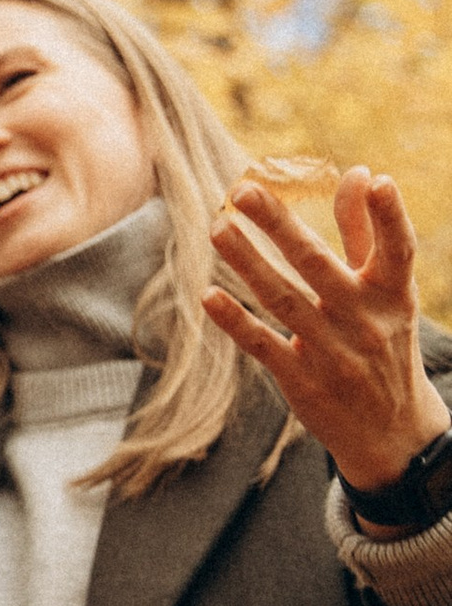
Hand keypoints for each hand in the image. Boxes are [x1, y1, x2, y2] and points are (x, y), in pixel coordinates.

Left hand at [204, 170, 446, 499]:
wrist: (391, 432)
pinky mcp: (302, 382)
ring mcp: (333, 353)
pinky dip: (236, 323)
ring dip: (248, 263)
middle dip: (280, 226)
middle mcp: (365, 321)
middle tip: (243, 190)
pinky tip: (209, 296)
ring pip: (283, 300)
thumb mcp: (387, 293)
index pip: (396, 250)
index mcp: (392, 295)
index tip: (378, 182)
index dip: (390, 217)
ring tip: (218, 228)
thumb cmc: (383, 343)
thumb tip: (362, 173)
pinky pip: (264, 346)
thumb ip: (367, 234)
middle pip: (318, 265)